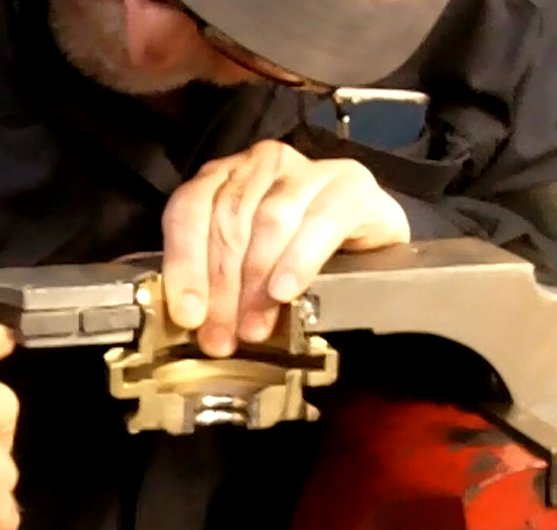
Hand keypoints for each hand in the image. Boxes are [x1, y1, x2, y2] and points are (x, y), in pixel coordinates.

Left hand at [161, 140, 411, 356]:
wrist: (372, 244)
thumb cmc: (300, 257)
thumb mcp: (249, 273)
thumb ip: (221, 288)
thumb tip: (201, 328)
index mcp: (223, 179)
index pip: (188, 210)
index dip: (184, 264)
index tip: (187, 313)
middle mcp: (260, 165)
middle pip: (228, 221)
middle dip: (221, 288)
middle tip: (222, 337)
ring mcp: (306, 170)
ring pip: (270, 220)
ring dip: (257, 280)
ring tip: (255, 326)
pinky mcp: (351, 185)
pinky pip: (321, 220)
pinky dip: (300, 259)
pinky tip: (287, 290)